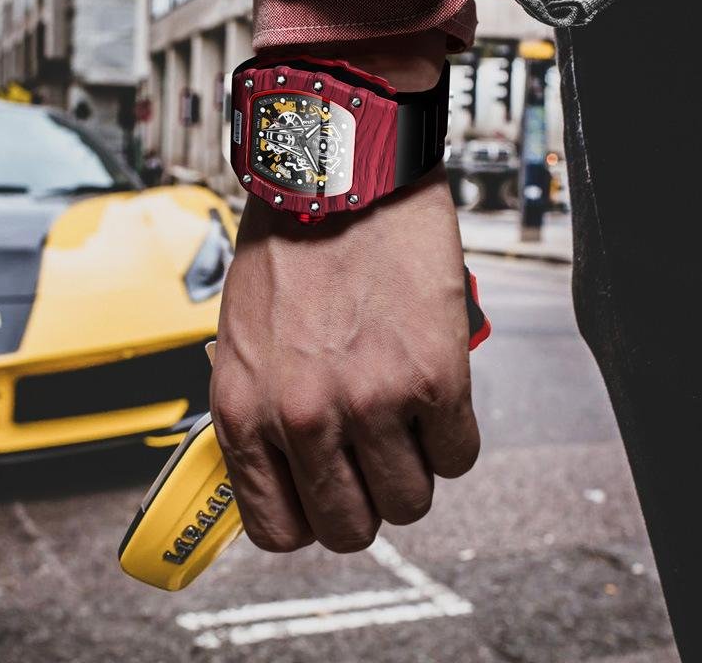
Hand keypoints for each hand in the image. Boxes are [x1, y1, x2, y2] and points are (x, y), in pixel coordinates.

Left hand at [209, 165, 479, 552]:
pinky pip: (458, 455)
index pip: (278, 526)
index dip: (312, 517)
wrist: (341, 172)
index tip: (330, 493)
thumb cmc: (291, 245)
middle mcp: (302, 416)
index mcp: (244, 410)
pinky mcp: (433, 378)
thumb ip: (260, 411)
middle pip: (351, 528)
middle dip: (368, 500)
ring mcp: (370, 401)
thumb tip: (288, 466)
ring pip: (411, 501)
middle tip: (377, 458)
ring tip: (407, 419)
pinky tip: (436, 394)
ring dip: (413, 467)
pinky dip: (451, 434)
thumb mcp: (243, 339)